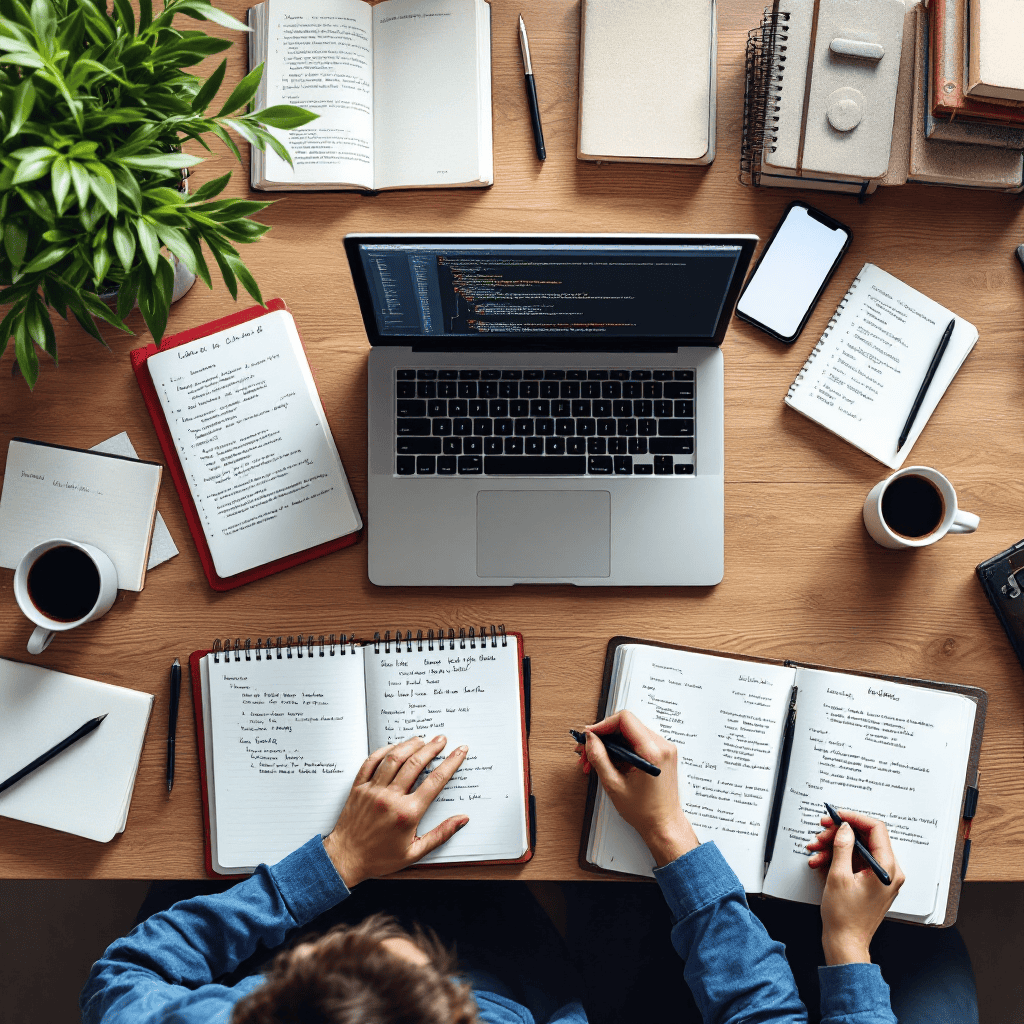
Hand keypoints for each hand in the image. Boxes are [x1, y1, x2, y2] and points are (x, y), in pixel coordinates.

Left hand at [323, 735, 468, 886]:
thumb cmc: (380, 858)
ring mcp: (373, 791)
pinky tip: (394, 747)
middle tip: (442, 739)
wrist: (346, 858)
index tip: (460, 751)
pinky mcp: (359, 788)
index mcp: (408, 813)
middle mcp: (391, 798)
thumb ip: (441, 834)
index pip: (435, 781)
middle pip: (416, 763)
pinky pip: (371, 762)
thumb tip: (462, 819)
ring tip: (421, 739)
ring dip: (410, 745)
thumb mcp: (415, 852)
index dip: (451, 763)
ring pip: (394, 758)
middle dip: (432, 748)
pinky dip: (384, 750)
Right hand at [576, 710, 697, 865]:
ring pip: (629, 733)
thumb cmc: (645, 812)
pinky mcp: (661, 753)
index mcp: (652, 752)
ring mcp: (663, 749)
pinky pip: (636, 742)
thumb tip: (590, 739)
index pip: (624, 719)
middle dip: (603, 737)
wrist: (664, 825)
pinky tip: (608, 762)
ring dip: (610, 744)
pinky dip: (620, 749)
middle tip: (586, 752)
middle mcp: (662, 746)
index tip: (589, 736)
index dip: (603, 725)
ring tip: (594, 761)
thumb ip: (599, 758)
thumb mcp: (614, 785)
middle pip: (626, 725)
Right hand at [807, 809, 904, 965]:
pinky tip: (820, 862)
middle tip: (821, 833)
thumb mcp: (839, 876)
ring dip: (834, 847)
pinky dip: (837, 859)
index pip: (876, 829)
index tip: (836, 816)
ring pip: (857, 849)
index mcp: (887, 869)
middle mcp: (888, 871)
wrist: (845, 943)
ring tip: (815, 851)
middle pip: (864, 838)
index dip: (854, 818)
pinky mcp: (871, 882)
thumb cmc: (845, 917)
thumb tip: (845, 828)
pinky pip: (855, 862)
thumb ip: (843, 846)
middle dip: (839, 834)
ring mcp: (880, 877)